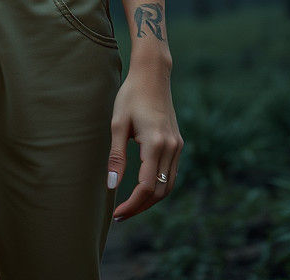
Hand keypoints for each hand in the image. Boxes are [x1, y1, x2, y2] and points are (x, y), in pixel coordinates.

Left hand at [106, 61, 182, 220]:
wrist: (152, 75)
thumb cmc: (131, 96)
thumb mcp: (118, 124)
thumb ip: (116, 156)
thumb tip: (112, 185)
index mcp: (156, 144)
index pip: (147, 187)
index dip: (132, 204)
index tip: (116, 213)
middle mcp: (171, 148)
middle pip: (160, 192)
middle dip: (141, 206)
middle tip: (121, 214)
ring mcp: (177, 146)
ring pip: (169, 186)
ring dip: (151, 199)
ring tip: (130, 205)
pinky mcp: (177, 143)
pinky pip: (171, 174)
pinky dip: (159, 186)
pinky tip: (143, 188)